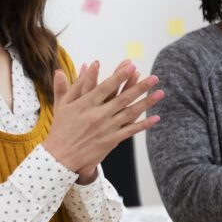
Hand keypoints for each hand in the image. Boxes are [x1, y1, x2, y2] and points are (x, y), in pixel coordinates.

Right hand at [71, 62, 157, 183]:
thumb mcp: (61, 106)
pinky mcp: (111, 140)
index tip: (131, 66)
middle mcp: (98, 114)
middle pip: (123, 98)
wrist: (61, 156)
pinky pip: (130, 131)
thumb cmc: (61, 128)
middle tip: (154, 77)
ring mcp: (106, 128)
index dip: (119, 76)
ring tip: (160, 93)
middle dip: (140, 87)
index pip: (106, 87)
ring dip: (147, 103)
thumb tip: (61, 69)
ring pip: (130, 113)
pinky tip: (156, 118)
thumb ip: (63, 87)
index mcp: (85, 104)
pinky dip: (144, 124)